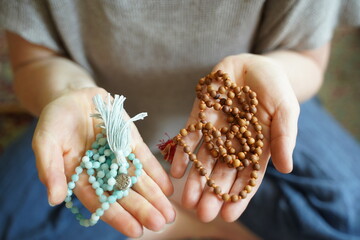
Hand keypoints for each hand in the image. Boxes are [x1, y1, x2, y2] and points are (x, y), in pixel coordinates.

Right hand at [33, 87, 174, 236]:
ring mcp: (118, 158)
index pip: (100, 202)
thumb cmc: (55, 120)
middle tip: (160, 223)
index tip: (135, 231)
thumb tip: (54, 199)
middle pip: (124, 194)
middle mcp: (102, 172)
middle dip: (142, 209)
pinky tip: (168, 188)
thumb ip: (49, 169)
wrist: (73, 96)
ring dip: (154, 196)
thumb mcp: (46, 141)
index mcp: (80, 178)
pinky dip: (156, 173)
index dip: (118, 216)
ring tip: (169, 213)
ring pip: (137, 180)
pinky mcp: (130, 143)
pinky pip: (144, 160)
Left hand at [170, 54, 299, 221]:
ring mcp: (215, 130)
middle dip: (212, 193)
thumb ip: (284, 136)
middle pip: (222, 172)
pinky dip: (182, 152)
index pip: (247, 176)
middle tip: (202, 213)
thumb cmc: (275, 88)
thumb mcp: (286, 109)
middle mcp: (233, 142)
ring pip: (204, 159)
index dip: (238, 196)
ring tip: (186, 200)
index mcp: (256, 146)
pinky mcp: (200, 115)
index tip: (228, 215)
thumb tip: (286, 168)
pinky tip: (176, 170)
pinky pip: (190, 135)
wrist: (254, 64)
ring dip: (195, 179)